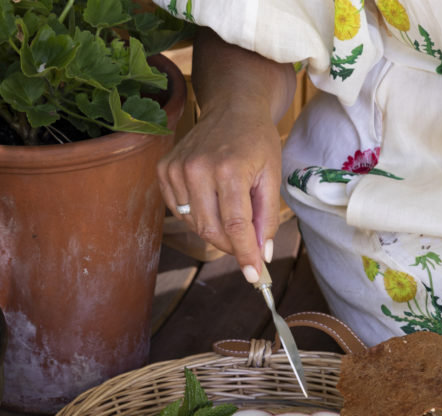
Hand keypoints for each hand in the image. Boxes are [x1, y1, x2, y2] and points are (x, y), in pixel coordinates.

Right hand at [157, 103, 281, 281]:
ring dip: (217, 231)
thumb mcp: (272, 176)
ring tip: (233, 213)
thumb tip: (263, 255)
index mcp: (229, 168)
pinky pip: (180, 211)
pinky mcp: (164, 169)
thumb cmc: (257, 142)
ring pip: (195, 224)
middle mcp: (198, 168)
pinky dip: (198, 216)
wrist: (232, 108)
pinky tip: (212, 201)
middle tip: (247, 250)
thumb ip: (267, 218)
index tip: (254, 275)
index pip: (235, 224)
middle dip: (232, 247)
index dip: (245, 254)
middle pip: (211, 230)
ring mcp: (176, 168)